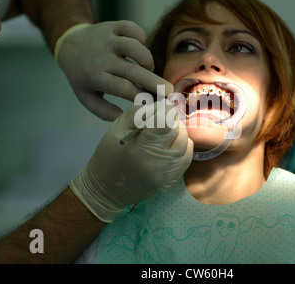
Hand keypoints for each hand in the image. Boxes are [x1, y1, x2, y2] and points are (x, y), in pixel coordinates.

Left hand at [55, 21, 173, 120]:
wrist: (70, 45)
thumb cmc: (83, 76)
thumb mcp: (87, 97)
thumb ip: (104, 111)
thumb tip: (128, 115)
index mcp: (95, 77)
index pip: (123, 88)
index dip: (141, 96)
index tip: (153, 104)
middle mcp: (102, 58)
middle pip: (132, 70)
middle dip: (153, 82)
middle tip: (169, 91)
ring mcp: (108, 40)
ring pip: (134, 46)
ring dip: (147, 59)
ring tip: (150, 67)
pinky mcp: (113, 26)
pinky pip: (132, 28)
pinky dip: (141, 37)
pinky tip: (141, 48)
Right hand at [70, 100, 192, 222]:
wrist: (107, 190)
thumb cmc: (109, 155)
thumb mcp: (116, 128)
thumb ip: (139, 112)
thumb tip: (161, 104)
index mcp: (139, 146)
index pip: (165, 121)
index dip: (166, 109)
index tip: (162, 107)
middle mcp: (157, 161)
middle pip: (176, 129)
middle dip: (170, 119)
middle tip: (160, 119)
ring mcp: (167, 172)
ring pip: (185, 140)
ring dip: (177, 131)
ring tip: (163, 132)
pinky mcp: (173, 179)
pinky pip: (187, 154)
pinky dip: (182, 144)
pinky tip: (169, 144)